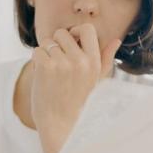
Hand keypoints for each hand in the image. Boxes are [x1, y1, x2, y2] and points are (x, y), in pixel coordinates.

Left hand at [30, 24, 120, 152]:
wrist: (60, 124)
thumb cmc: (77, 102)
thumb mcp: (96, 80)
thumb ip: (105, 59)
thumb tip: (116, 40)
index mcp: (94, 61)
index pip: (87, 28)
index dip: (75, 32)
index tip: (70, 42)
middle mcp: (80, 60)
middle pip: (62, 33)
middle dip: (56, 44)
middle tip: (57, 63)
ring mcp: (62, 63)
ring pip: (47, 42)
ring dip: (45, 54)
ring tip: (51, 72)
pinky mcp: (46, 67)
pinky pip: (37, 51)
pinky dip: (36, 61)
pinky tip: (42, 75)